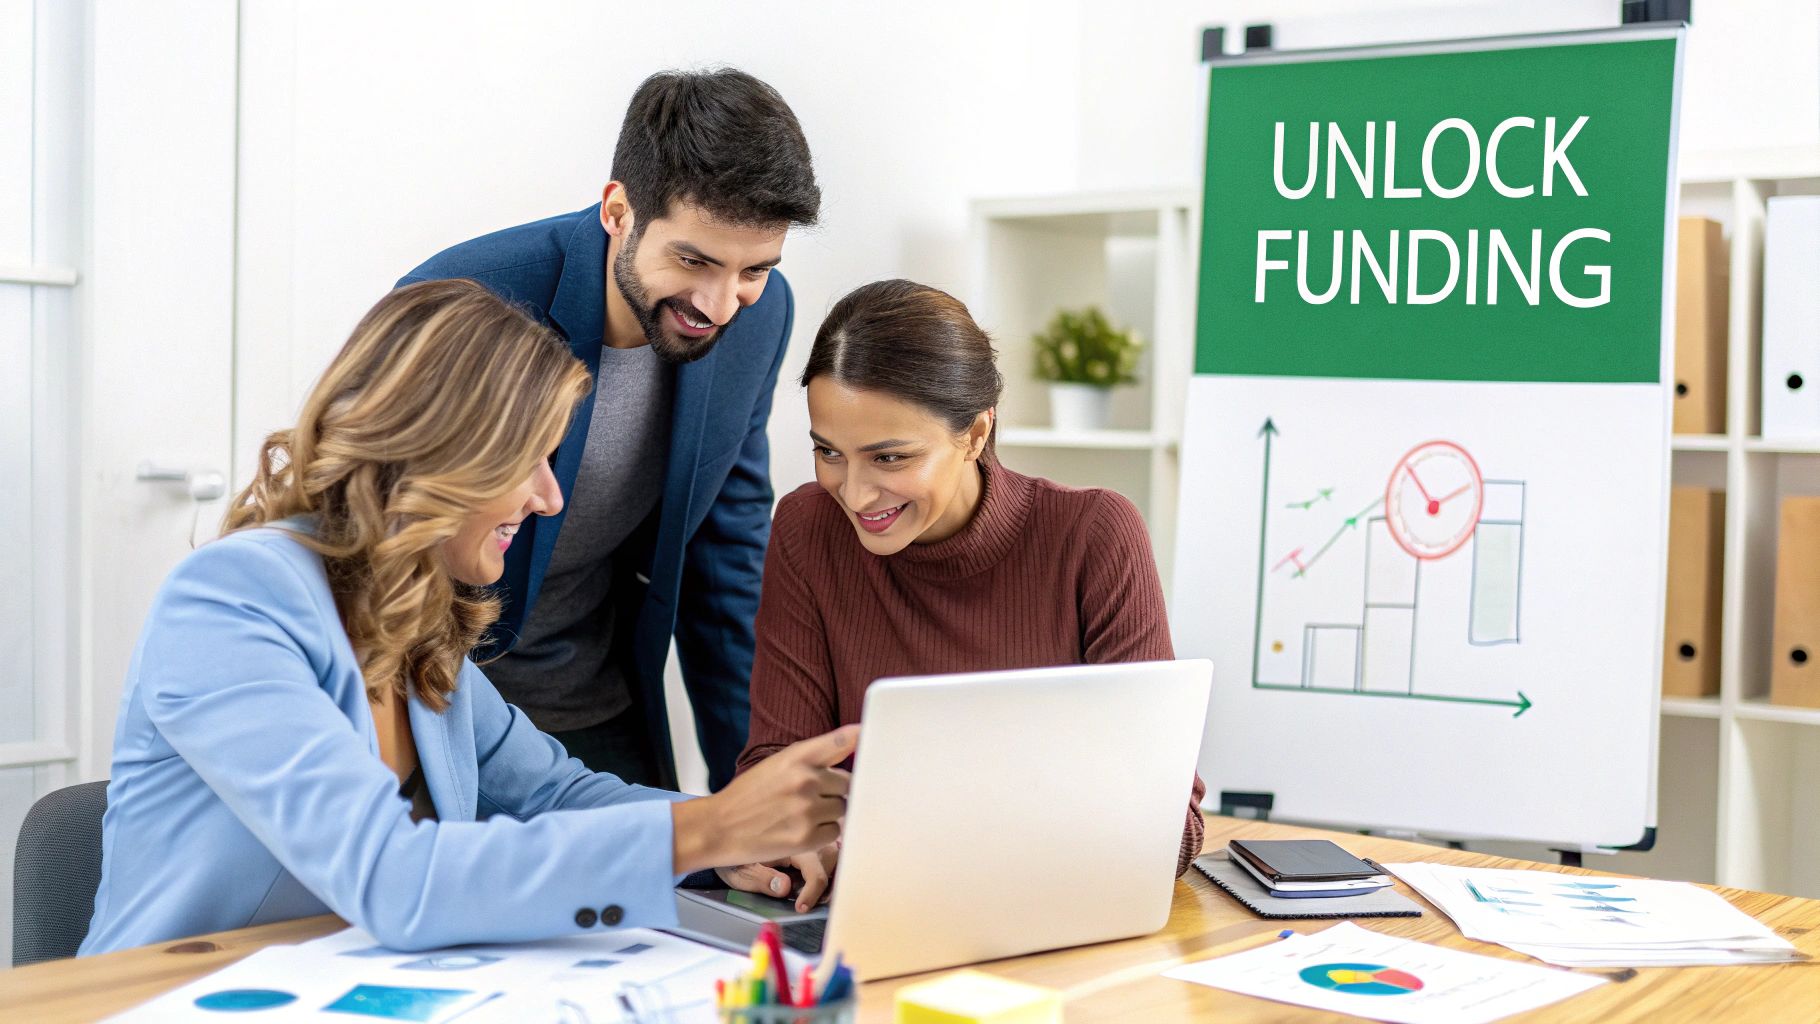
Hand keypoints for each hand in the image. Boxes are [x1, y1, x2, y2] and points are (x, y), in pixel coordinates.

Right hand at [672, 725, 857, 874]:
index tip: (871, 734)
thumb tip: (855, 743)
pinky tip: (801, 830)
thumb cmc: (749, 795)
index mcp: (796, 757)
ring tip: (801, 815)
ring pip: (843, 809)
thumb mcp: (777, 765)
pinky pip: (835, 833)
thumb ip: (813, 756)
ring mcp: (807, 809)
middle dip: (834, 791)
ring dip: (829, 813)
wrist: (718, 827)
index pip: (840, 741)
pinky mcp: (806, 837)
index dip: (860, 737)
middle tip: (810, 798)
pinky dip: (824, 833)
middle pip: (847, 783)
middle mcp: (805, 779)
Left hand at [715, 843, 840, 911]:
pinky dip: (828, 864)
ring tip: (818, 893)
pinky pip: (827, 848)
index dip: (812, 893)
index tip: (800, 909)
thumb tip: (785, 888)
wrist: (721, 833)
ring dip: (831, 873)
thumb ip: (763, 879)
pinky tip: (814, 880)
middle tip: (813, 902)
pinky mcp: (806, 838)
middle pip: (832, 859)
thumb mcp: (740, 870)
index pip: (815, 870)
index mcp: (789, 841)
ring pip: (835, 852)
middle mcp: (802, 834)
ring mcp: (806, 835)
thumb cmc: (731, 855)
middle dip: (828, 882)